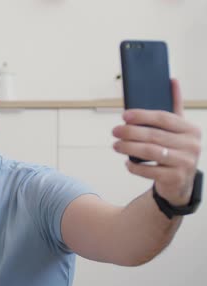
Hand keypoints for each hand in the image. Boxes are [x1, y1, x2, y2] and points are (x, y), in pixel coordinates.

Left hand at [112, 79, 201, 205]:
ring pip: (150, 152)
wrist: (180, 184)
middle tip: (114, 131)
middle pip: (154, 135)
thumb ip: (175, 107)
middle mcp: (192, 146)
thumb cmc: (174, 151)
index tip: (124, 115)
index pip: (164, 118)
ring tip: (115, 145)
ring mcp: (185, 163)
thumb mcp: (178, 130)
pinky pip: (149, 171)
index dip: (142, 115)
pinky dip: (134, 166)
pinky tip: (127, 162)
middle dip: (130, 132)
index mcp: (191, 130)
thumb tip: (172, 80)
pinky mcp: (175, 178)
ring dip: (128, 147)